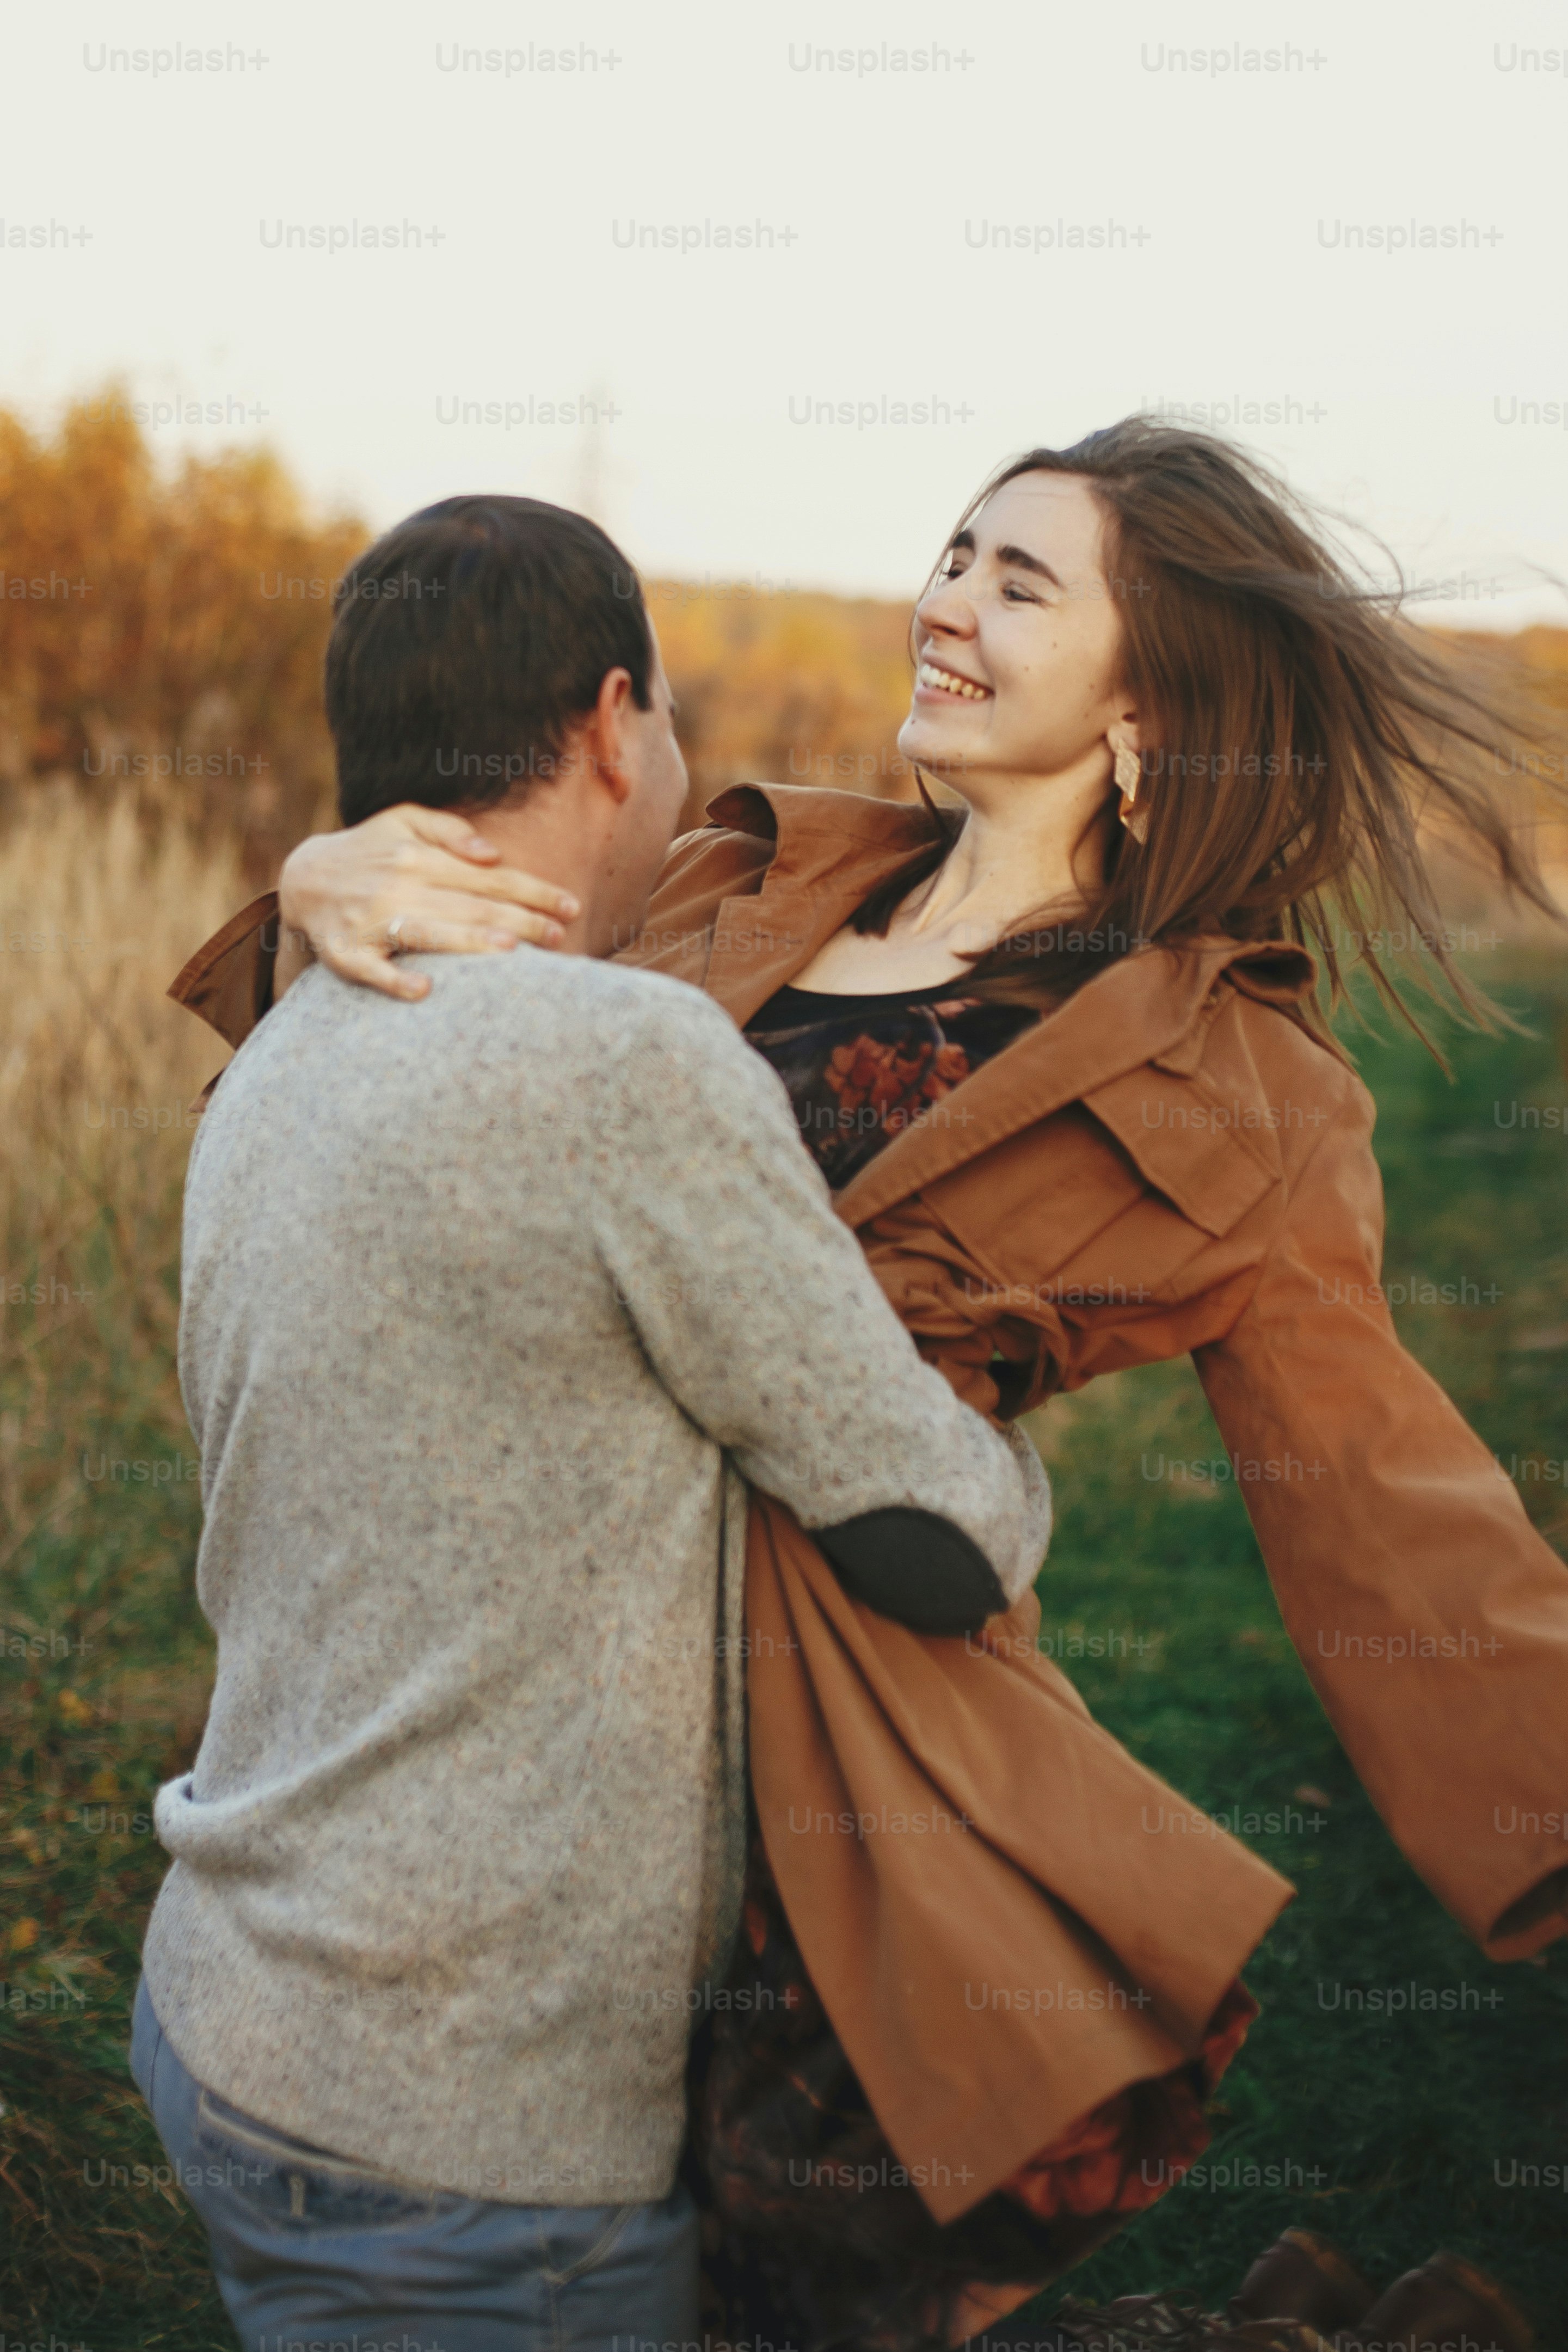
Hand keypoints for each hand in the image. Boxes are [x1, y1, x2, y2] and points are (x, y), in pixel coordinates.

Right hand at [276, 806, 579, 1002]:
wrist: (302, 876)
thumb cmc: (369, 850)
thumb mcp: (403, 819)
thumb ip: (450, 830)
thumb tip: (493, 853)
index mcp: (418, 856)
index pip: (488, 877)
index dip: (532, 891)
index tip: (570, 907)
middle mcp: (397, 885)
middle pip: (469, 906)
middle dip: (518, 921)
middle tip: (559, 938)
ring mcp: (369, 920)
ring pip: (428, 933)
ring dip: (468, 942)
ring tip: (511, 952)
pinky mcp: (344, 951)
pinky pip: (371, 969)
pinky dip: (394, 980)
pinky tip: (424, 991)